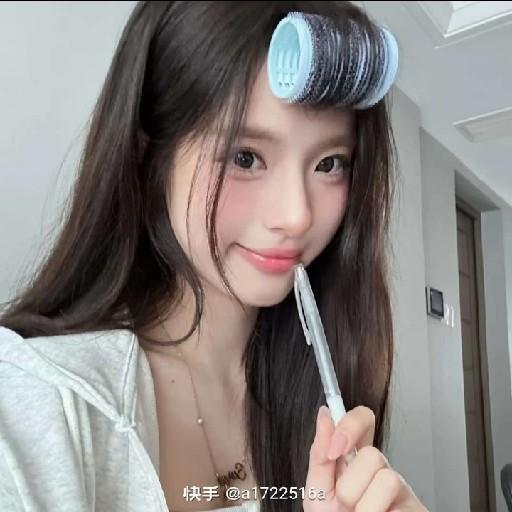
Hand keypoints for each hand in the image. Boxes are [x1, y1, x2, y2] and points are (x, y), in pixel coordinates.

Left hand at [303, 405, 428, 511]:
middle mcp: (379, 470)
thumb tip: (325, 415)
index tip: (336, 446)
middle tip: (346, 504)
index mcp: (354, 461)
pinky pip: (393, 495)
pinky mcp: (414, 507)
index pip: (363, 420)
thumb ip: (320, 455)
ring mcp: (400, 488)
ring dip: (361, 505)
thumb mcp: (319, 492)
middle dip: (349, 485)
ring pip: (383, 474)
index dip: (351, 424)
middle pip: (372, 452)